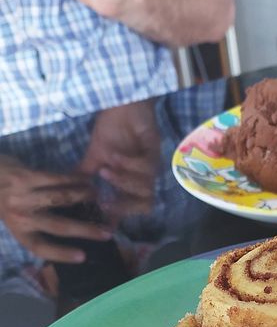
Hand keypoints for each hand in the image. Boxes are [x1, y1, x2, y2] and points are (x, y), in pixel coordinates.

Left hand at [0, 156, 111, 262]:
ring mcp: (22, 196)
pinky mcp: (25, 176)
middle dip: (86, 230)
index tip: (83, 256)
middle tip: (107, 233)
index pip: (43, 249)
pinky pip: (55, 178)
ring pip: (61, 199)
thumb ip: (38, 228)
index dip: (63, 254)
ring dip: (83, 197)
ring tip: (98, 197)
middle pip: (58, 226)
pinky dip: (74, 179)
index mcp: (20, 232)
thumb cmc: (6, 200)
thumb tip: (73, 234)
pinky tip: (86, 180)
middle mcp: (21, 216)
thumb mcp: (18, 220)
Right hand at [80, 100, 160, 219]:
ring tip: (105, 171)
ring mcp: (152, 166)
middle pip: (146, 206)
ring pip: (146, 188)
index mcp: (131, 184)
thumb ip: (86, 176)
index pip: (129, 209)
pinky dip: (130, 165)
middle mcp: (144, 179)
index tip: (101, 221)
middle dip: (126, 207)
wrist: (120, 104)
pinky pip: (147, 167)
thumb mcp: (94, 157)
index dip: (118, 218)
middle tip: (106, 202)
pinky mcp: (155, 151)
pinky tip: (115, 157)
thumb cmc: (110, 131)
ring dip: (123, 182)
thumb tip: (71, 193)